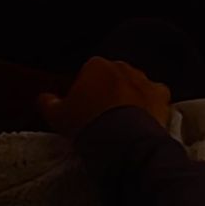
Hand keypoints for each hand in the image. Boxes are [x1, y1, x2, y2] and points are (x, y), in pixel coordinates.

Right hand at [42, 56, 173, 137]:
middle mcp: (123, 66)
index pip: (88, 73)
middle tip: (102, 118)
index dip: (85, 92)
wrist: (121, 140)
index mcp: (97, 65)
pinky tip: (143, 121)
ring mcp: (144, 79)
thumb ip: (49, 103)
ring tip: (123, 124)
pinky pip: (155, 98)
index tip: (83, 111)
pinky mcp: (161, 95)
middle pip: (114, 77)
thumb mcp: (58, 117)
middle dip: (110, 93)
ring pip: (135, 86)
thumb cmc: (87, 124)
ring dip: (130, 99)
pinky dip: (151, 106)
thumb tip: (43, 97)